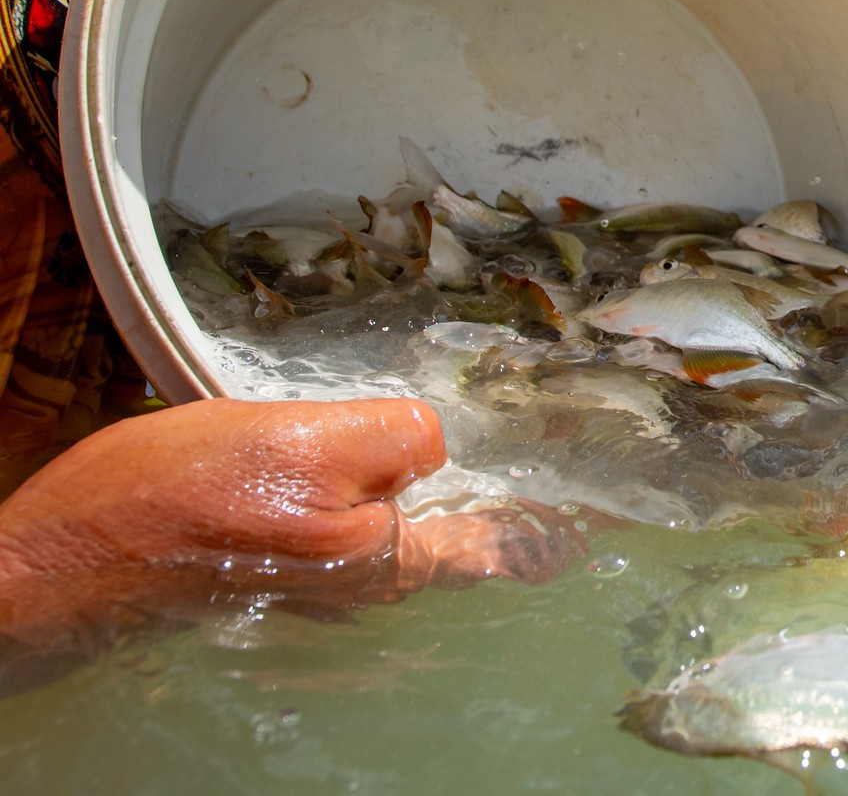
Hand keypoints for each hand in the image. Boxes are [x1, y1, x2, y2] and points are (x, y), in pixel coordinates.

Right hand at [0, 398, 581, 652]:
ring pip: (407, 527)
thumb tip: (436, 446)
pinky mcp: (276, 564)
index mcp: (385, 554)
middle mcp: (363, 581)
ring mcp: (320, 579)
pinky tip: (369, 457)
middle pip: (461, 537)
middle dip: (513, 507)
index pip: (503, 540)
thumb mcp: (300, 442)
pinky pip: (350, 521)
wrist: (61, 561)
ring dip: (445, 492)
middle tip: (564, 483)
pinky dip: (377, 490)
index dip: (557, 521)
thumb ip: (389, 440)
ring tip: (474, 456)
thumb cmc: (175, 502)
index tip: (612, 513)